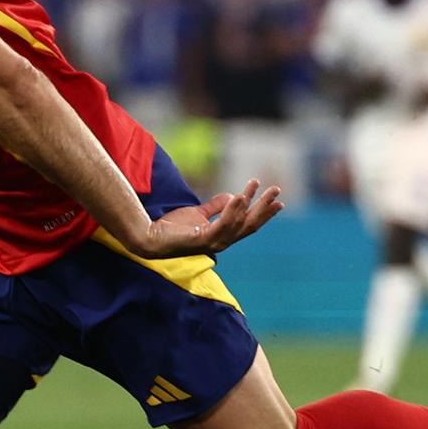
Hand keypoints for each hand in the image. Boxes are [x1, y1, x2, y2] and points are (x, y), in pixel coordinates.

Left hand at [135, 179, 283, 258]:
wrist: (150, 237)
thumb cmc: (172, 228)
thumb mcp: (198, 213)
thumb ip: (215, 207)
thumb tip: (233, 196)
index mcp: (222, 236)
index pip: (248, 224)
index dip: (263, 212)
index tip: (277, 200)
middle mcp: (221, 242)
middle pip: (249, 224)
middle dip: (264, 207)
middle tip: (276, 189)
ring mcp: (213, 243)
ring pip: (238, 223)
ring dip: (251, 204)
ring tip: (256, 185)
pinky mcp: (202, 240)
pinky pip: (222, 225)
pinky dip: (232, 211)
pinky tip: (238, 196)